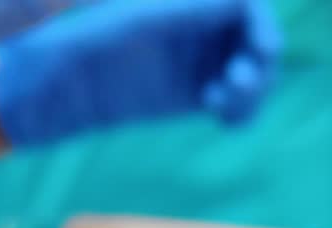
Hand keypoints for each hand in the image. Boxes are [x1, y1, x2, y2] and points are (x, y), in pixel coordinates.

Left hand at [0, 0, 283, 147]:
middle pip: (257, 40)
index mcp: (192, 2)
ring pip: (253, 73)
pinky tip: (218, 112)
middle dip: (260, 62)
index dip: (262, 23)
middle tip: (236, 84)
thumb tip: (240, 1)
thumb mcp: (142, 23)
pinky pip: (235, 102)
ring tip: (220, 102)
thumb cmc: (95, 43)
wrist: (69, 84)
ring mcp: (202, 60)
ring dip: (252, 90)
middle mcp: (203, 25)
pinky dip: (240, 110)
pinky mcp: (196, 93)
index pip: (246, 6)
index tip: (262, 50)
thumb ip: (189, 11)